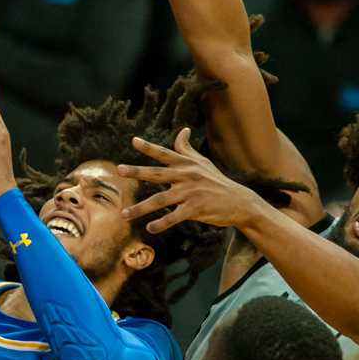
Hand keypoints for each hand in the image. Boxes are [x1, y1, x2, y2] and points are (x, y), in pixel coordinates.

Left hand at [117, 127, 261, 233]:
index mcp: (186, 165)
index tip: (133, 141)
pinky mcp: (196, 209)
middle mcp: (186, 176)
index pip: (165, 153)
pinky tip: (149, 228)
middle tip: (119, 170)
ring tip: (123, 214)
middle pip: (157, 173)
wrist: (239, 201)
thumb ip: (187, 149)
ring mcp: (191, 193)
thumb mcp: (203, 163)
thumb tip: (182, 130)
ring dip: (140, 208)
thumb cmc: (217, 181)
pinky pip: (174, 217)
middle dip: (137, 172)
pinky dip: (162, 223)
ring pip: (160, 200)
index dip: (149, 147)